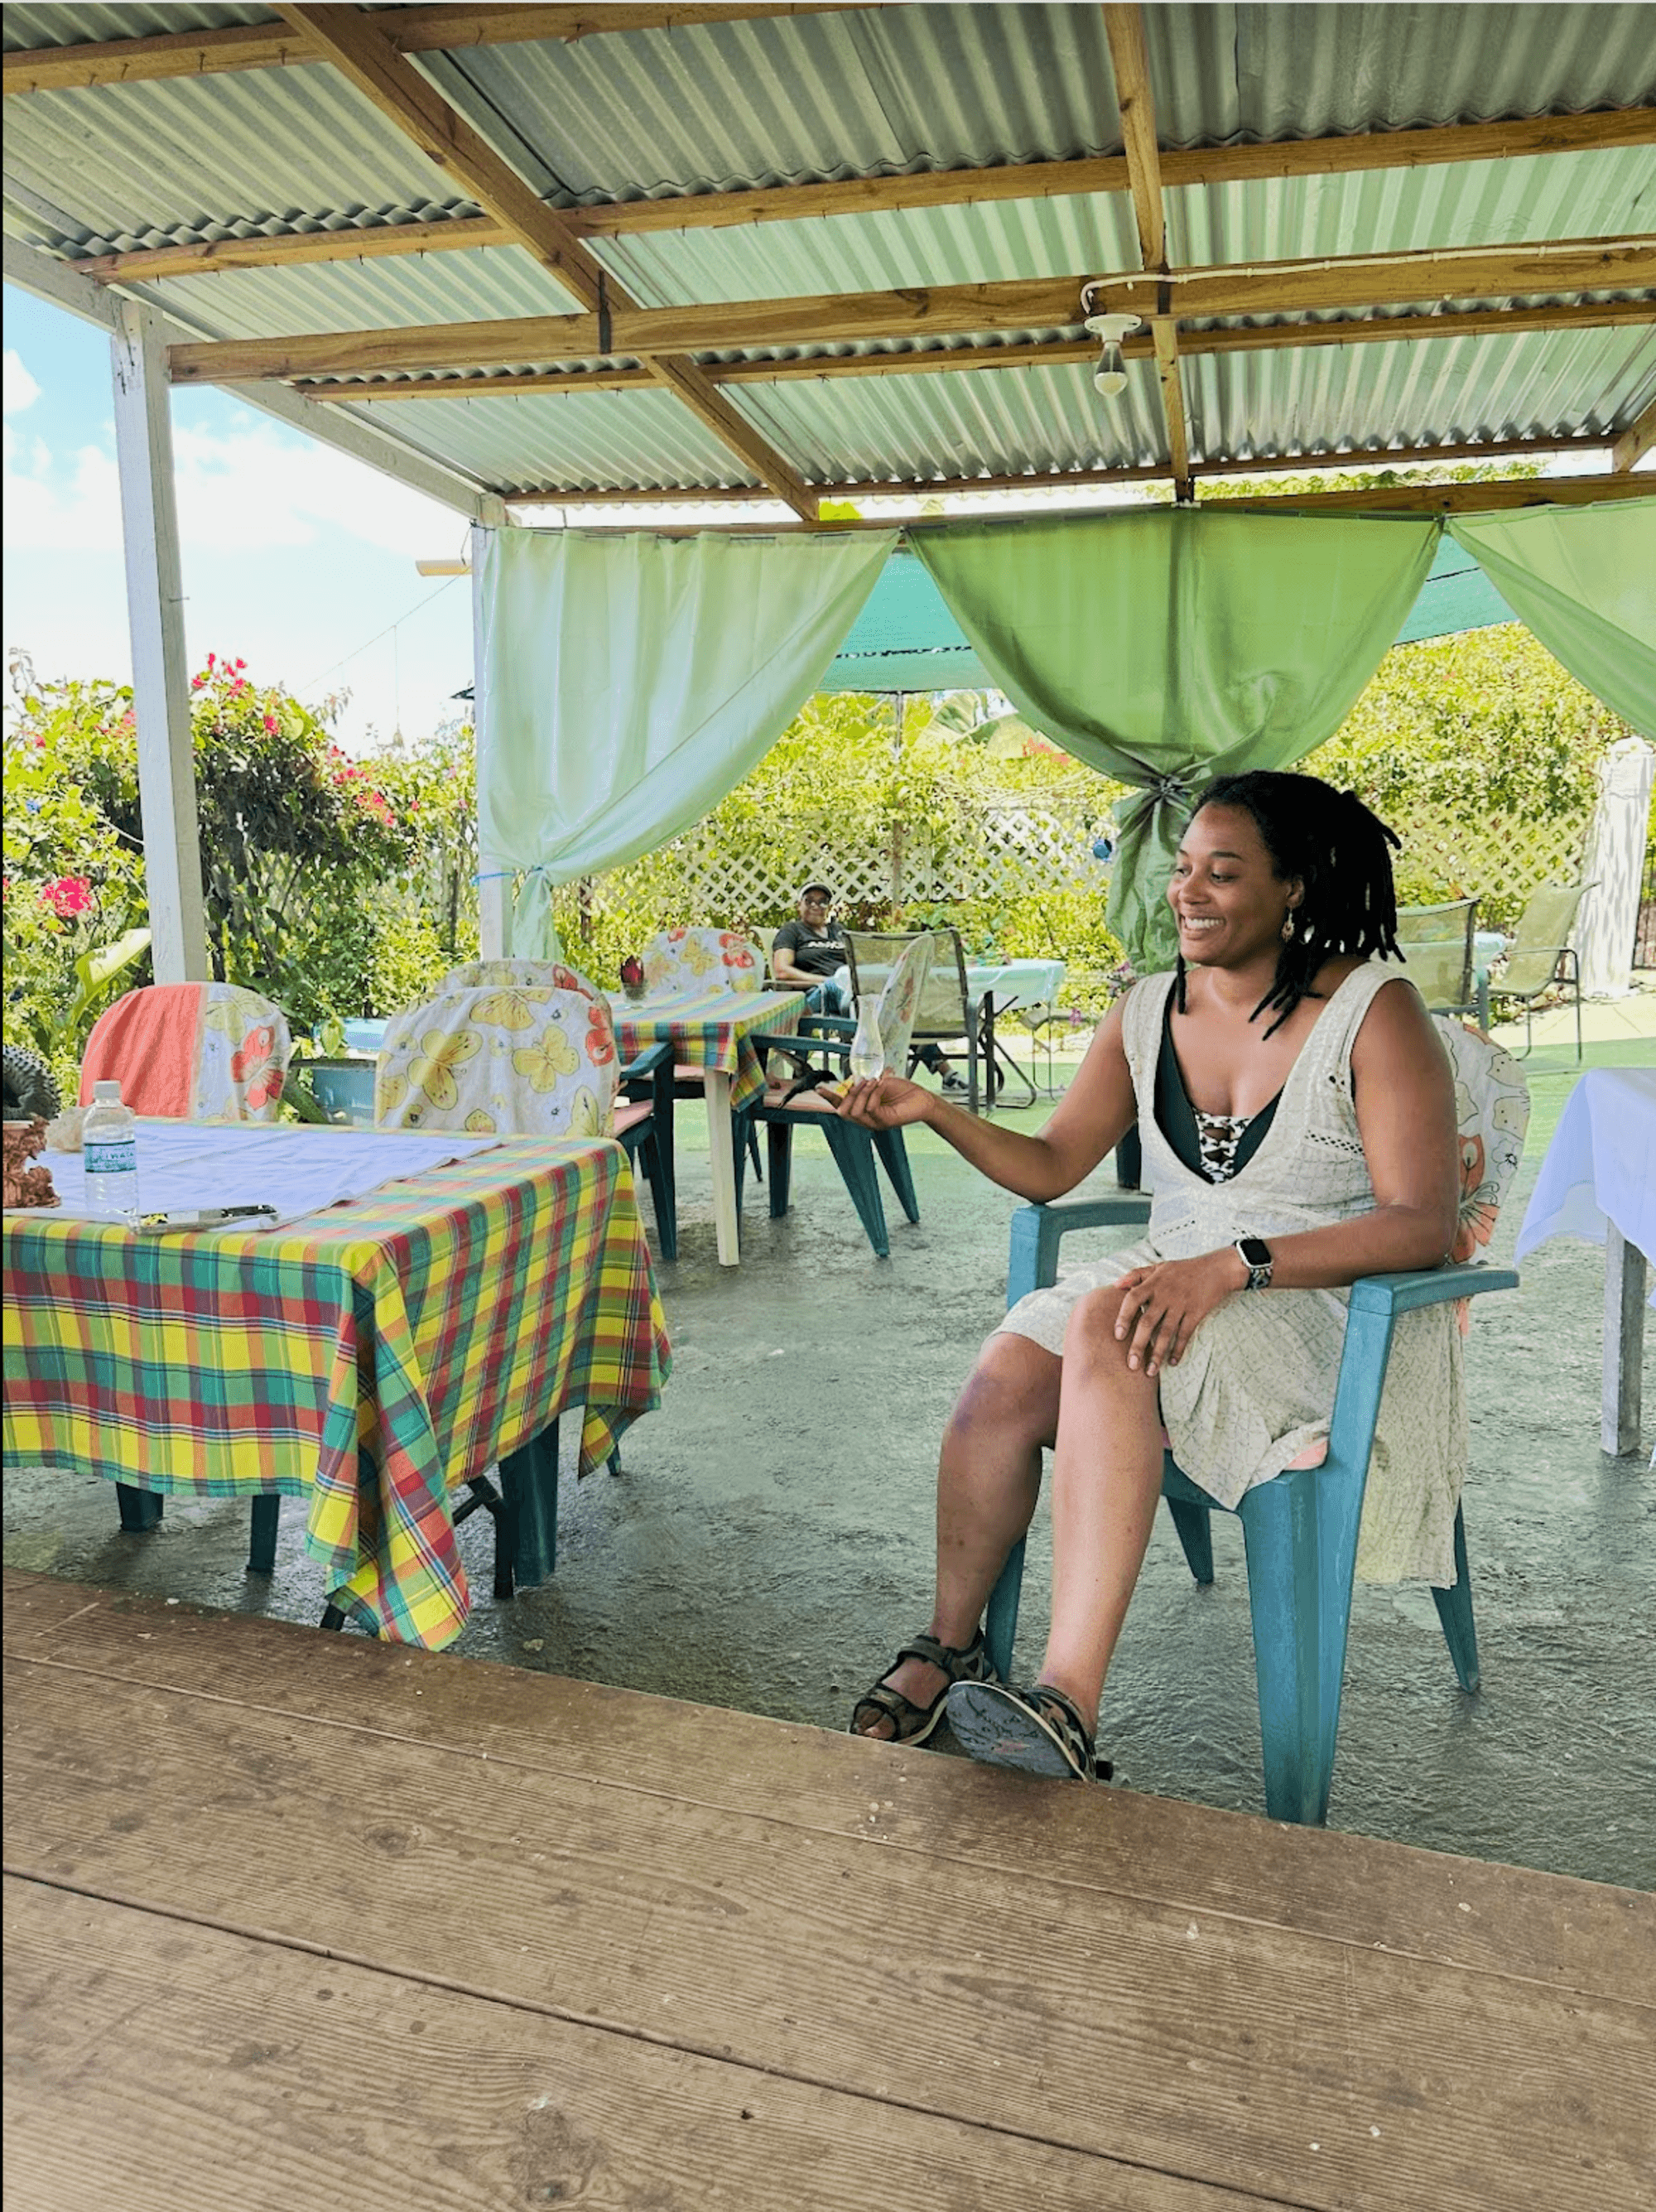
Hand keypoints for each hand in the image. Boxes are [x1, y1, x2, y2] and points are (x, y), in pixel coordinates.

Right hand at [836, 1072, 932, 1128]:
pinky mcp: (885, 1122)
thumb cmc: (903, 1091)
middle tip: (860, 1081)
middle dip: (848, 1094)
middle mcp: (866, 1120)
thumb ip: (864, 1084)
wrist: (923, 1099)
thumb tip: (851, 1080)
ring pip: (855, 1112)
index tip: (819, 1088)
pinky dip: (873, 1094)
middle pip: (843, 1113)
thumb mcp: (879, 1084)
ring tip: (873, 1081)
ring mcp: (875, 1123)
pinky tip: (880, 1086)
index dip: (829, 1098)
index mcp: (863, 1110)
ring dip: (861, 1093)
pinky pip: (870, 1109)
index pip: (841, 1107)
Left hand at [1109, 1249, 1244, 1375]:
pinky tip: (1172, 1362)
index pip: (1133, 1299)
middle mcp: (1166, 1295)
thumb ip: (1136, 1275)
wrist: (1217, 1269)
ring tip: (1150, 1372)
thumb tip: (1115, 1285)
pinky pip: (1185, 1334)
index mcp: (1154, 1283)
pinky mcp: (1196, 1313)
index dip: (1123, 1317)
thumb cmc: (1183, 1269)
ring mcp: (1181, 1305)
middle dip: (1138, 1345)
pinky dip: (1179, 1349)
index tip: (1117, 1336)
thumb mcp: (1158, 1267)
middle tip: (1131, 1365)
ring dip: (1158, 1354)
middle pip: (1148, 1322)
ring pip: (1166, 1333)